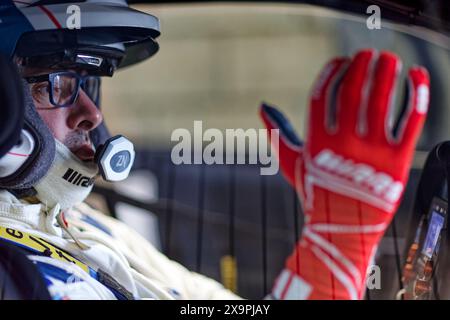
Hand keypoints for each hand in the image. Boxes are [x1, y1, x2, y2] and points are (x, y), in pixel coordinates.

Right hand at [260, 49, 429, 298]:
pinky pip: (410, 121)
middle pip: (352, 92)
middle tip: (367, 52)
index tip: (340, 60)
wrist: (341, 232)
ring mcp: (370, 154)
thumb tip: (262, 106)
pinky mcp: (397, 162)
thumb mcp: (292, 163)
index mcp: (315, 142)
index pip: (322, 94)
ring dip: (385, 72)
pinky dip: (417, 94)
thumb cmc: (314, 194)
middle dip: (359, 66)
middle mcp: (341, 145)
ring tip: (389, 58)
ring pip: (380, 101)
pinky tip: (417, 75)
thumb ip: (278, 133)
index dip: (331, 72)